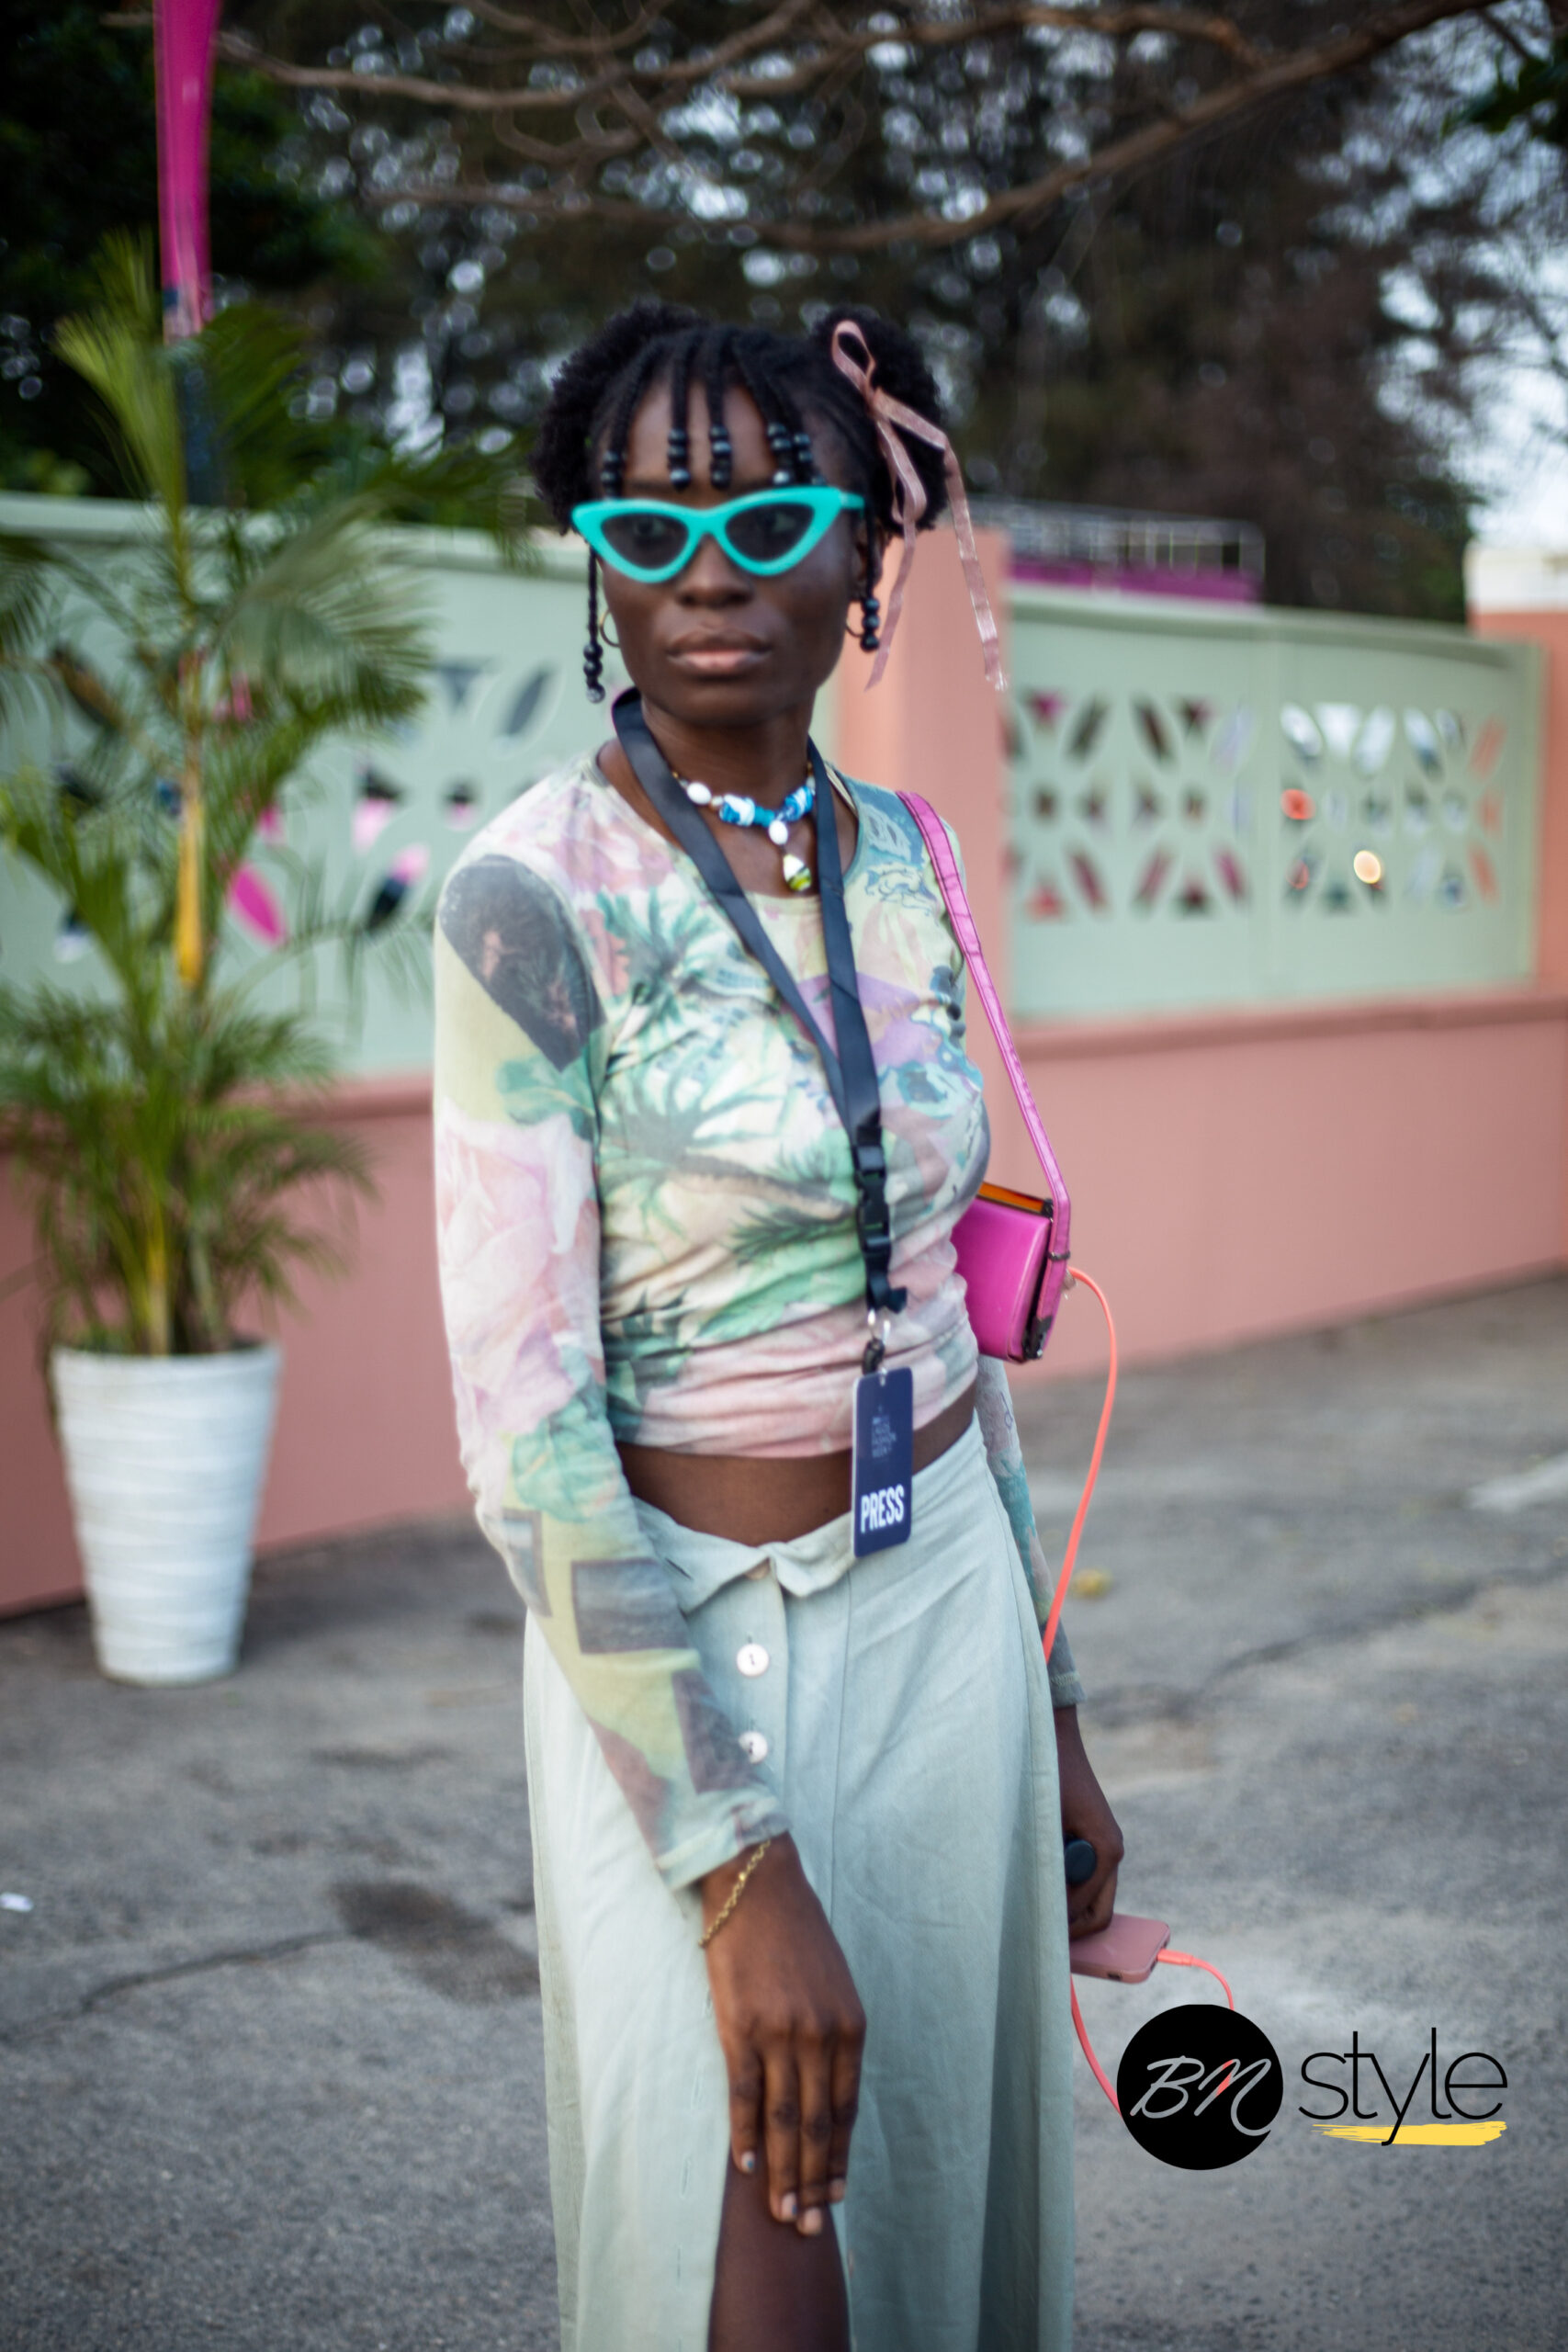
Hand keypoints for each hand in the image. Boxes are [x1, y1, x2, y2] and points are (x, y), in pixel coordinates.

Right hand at [699, 1835, 865, 2234]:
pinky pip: (745, 2094)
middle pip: (817, 2126)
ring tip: (780, 2214)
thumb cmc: (795, 1935)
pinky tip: (745, 2166)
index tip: (834, 2197)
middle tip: (806, 2228)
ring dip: (782, 2175)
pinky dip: (746, 2135)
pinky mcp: (740, 2027)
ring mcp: (781, 2033)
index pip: (846, 2110)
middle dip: (813, 2183)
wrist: (757, 1885)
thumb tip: (824, 2095)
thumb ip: (833, 2038)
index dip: (839, 2159)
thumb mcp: (832, 1987)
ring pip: (784, 2122)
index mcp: (850, 2027)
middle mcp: (821, 2036)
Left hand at [1054, 1705, 1123, 1936]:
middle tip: (1036, 1938)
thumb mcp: (1043, 1824)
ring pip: (1089, 1898)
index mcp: (1107, 1850)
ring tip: (1029, 1908)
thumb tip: (1043, 1907)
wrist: (1050, 1738)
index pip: (1090, 1911)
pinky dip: (1061, 1886)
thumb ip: (1047, 1866)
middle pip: (1098, 1913)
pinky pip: (1080, 1878)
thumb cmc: (1047, 1776)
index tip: (1037, 1937)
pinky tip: (1034, 1880)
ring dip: (1064, 1906)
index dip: (1063, 1928)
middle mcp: (1110, 1851)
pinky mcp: (1089, 1839)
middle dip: (1071, 1929)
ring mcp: (1102, 1846)